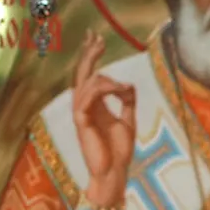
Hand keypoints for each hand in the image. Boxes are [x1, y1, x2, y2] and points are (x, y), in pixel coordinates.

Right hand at [71, 31, 135, 207]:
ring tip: (122, 87)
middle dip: (89, 54)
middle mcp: (85, 106)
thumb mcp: (128, 120)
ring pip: (87, 83)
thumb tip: (128, 84)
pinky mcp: (81, 121)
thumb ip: (127, 101)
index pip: (90, 75)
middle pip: (82, 74)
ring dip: (107, 80)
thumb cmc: (119, 150)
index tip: (97, 38)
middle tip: (97, 38)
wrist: (114, 172)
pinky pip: (87, 98)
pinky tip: (119, 89)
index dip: (92, 56)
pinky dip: (104, 89)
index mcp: (95, 104)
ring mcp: (81, 113)